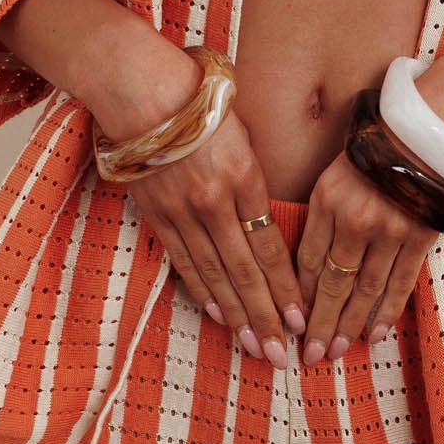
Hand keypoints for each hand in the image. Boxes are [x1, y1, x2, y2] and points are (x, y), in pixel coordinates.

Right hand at [116, 99, 306, 367]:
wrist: (141, 89)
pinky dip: (201, 291)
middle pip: (245, 271)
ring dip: (236, 315)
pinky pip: (183, 260)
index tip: (301, 318)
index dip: (286, 287)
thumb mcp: (243, 131)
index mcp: (245, 177)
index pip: (271, 246)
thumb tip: (269, 215)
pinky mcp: (157, 215)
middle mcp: (215, 202)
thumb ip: (256, 175)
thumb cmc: (201, 99)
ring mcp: (183, 212)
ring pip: (214, 275)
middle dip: (266, 316)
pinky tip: (216, 314)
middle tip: (282, 354)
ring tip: (254, 347)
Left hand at [295, 147, 439, 363]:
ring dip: (349, 325)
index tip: (292, 322)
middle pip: (333, 283)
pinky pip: (400, 284)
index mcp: (328, 199)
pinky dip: (386, 312)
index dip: (300, 295)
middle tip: (310, 356)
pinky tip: (373, 335)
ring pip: (365, 289)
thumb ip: (322, 214)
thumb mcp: (337, 174)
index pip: (309, 259)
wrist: (431, 134)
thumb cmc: (378, 154)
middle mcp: (355, 218)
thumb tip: (307, 266)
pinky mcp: (419, 237)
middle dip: (320, 323)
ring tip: (336, 351)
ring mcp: (389, 230)